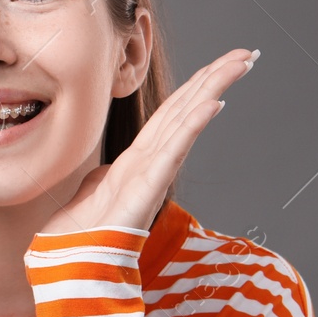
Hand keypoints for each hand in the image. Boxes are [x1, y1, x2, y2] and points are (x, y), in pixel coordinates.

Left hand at [35, 47, 258, 236]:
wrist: (69, 263)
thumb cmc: (81, 235)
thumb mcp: (90, 192)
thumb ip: (102, 178)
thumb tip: (102, 173)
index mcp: (137, 159)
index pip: (172, 113)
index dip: (196, 85)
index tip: (223, 62)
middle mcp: (149, 162)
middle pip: (186, 109)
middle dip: (216, 77)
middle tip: (248, 53)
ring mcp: (151, 174)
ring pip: (186, 122)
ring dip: (213, 89)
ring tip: (241, 64)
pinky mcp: (146, 189)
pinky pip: (172, 153)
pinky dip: (192, 127)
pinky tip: (212, 103)